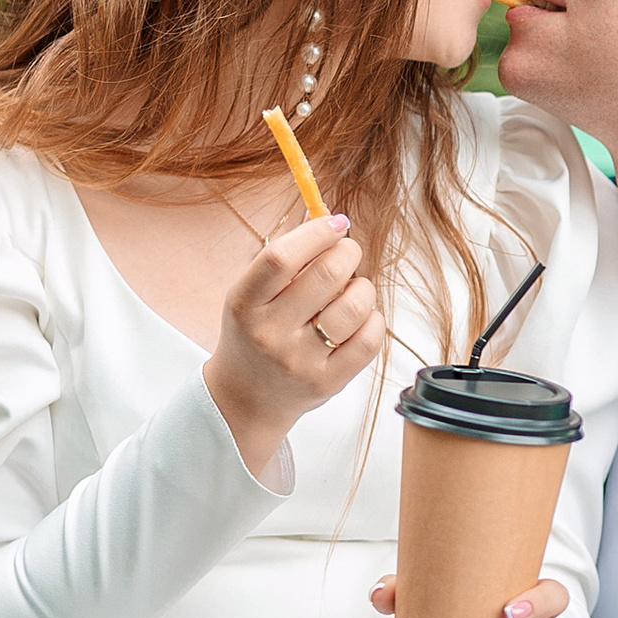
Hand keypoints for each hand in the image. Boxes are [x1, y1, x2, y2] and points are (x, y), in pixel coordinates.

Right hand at [204, 211, 385, 477]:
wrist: (245, 399)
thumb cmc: (253, 335)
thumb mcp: (250, 296)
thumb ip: (284, 261)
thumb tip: (328, 218)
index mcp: (244, 304)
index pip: (281, 258)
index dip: (315, 233)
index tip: (335, 223)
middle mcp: (270, 334)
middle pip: (326, 276)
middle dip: (348, 253)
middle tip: (348, 252)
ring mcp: (300, 362)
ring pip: (353, 308)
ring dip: (363, 288)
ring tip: (355, 289)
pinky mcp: (327, 383)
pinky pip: (368, 340)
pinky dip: (373, 319)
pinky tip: (361, 318)